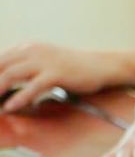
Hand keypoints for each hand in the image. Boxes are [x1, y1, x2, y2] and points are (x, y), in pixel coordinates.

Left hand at [0, 43, 119, 111]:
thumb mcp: (44, 63)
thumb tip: (5, 85)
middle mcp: (32, 50)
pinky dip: (19, 98)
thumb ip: (24, 70)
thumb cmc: (73, 69)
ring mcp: (45, 60)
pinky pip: (33, 86)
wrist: (103, 65)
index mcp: (26, 48)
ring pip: (10, 74)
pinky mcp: (57, 72)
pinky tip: (10, 108)